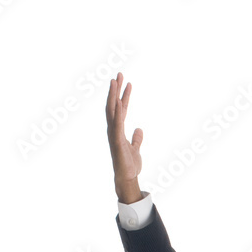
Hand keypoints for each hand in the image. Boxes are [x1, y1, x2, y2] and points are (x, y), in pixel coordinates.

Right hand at [106, 72, 142, 201]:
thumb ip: (137, 139)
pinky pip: (117, 123)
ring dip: (114, 95)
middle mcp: (113, 129)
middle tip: (119, 74)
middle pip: (114, 105)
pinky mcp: (117, 140)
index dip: (123, 95)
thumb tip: (139, 129)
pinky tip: (120, 101)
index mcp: (118, 129)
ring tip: (115, 80)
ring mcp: (114, 133)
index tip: (126, 83)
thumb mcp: (136, 149)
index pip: (121, 108)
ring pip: (112, 110)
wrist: (127, 178)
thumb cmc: (130, 165)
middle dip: (116, 89)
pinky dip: (118, 112)